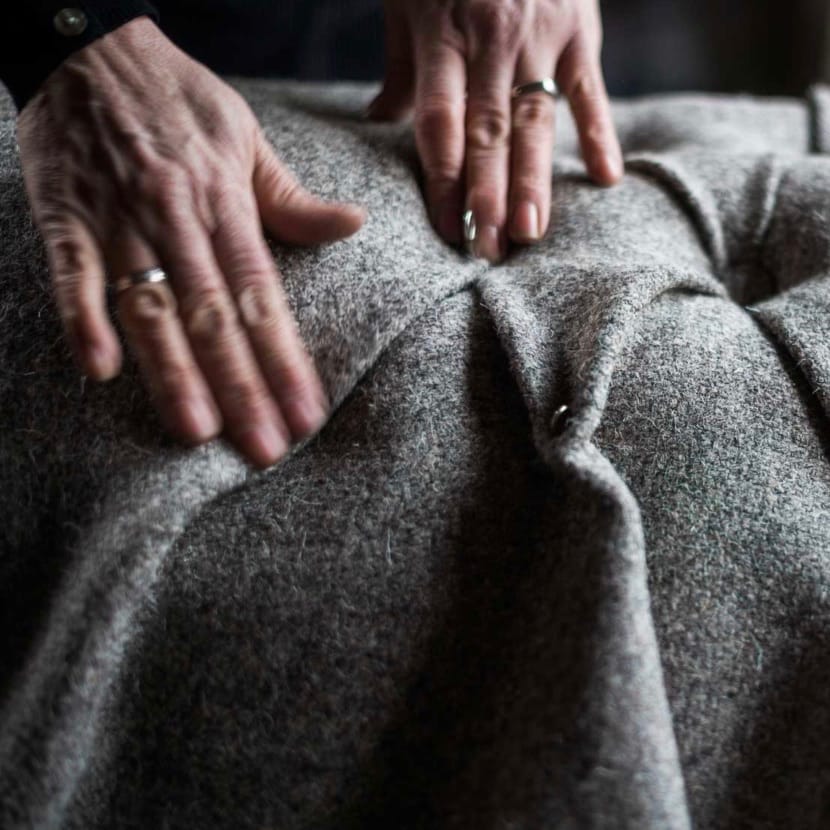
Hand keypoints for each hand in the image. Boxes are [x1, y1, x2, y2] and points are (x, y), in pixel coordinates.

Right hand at [17, 17, 365, 468]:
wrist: (90, 41)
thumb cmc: (179, 98)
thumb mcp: (248, 138)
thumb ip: (293, 198)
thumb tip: (353, 225)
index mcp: (225, 203)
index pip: (263, 298)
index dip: (285, 360)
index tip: (307, 414)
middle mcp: (176, 217)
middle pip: (214, 317)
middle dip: (242, 387)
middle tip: (265, 448)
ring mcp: (118, 219)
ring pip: (150, 306)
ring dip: (173, 371)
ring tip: (198, 431)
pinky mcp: (64, 216)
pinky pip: (69, 273)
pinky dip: (81, 318)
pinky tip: (99, 371)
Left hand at [368, 0, 621, 261]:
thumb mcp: (409, 3)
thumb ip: (402, 66)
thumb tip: (379, 119)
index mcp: (441, 36)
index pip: (440, 124)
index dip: (444, 181)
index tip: (447, 229)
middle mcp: (490, 40)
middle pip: (488, 132)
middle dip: (488, 195)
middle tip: (490, 249)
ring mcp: (540, 34)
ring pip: (534, 120)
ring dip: (533, 180)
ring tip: (531, 232)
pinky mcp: (580, 28)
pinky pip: (590, 88)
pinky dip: (599, 132)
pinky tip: (606, 178)